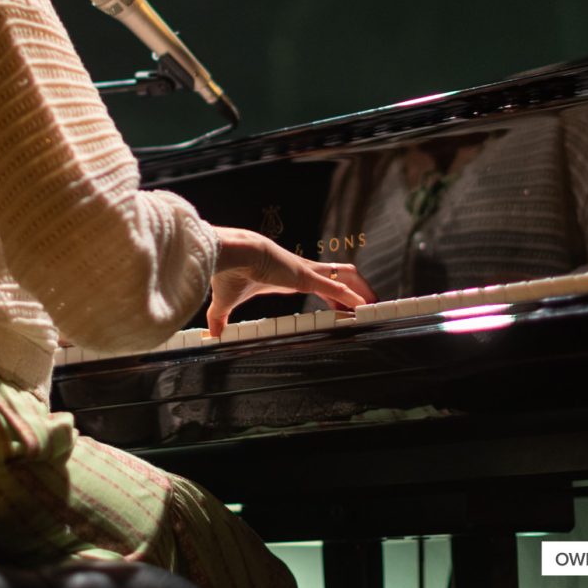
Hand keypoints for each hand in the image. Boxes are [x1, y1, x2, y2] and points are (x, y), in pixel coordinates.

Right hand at [207, 226, 376, 336]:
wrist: (231, 253)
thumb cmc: (229, 271)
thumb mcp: (226, 301)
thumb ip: (221, 317)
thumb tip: (212, 334)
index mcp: (287, 277)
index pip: (319, 284)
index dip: (333, 296)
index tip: (341, 310)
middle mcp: (301, 272)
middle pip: (338, 278)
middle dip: (355, 292)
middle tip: (369, 306)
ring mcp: (306, 272)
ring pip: (344, 278)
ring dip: (360, 292)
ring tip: (375, 306)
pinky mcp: (307, 276)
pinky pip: (337, 287)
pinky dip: (353, 298)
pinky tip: (364, 307)